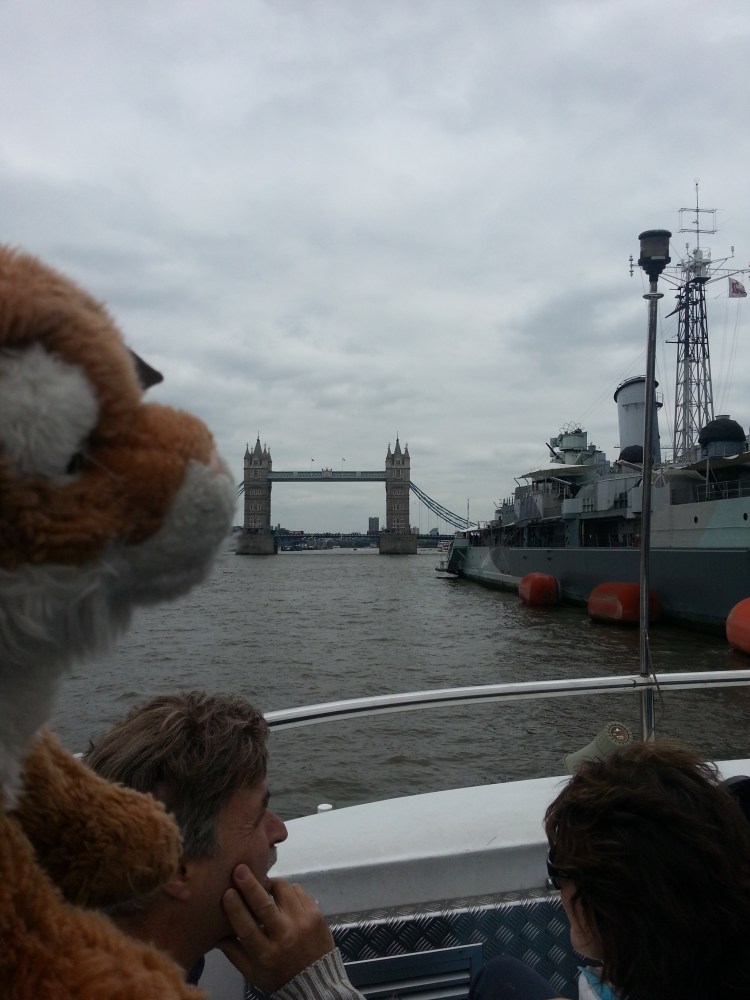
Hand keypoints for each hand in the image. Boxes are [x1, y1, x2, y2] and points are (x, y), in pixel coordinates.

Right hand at [219, 864, 334, 992]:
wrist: (317, 979)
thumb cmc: (278, 975)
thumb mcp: (252, 972)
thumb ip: (233, 952)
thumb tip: (214, 933)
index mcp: (266, 954)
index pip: (248, 928)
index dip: (236, 909)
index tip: (227, 892)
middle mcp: (285, 936)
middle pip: (265, 906)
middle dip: (250, 885)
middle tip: (239, 869)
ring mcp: (303, 923)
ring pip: (283, 890)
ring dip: (270, 883)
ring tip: (263, 883)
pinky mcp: (316, 913)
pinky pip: (298, 890)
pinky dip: (287, 889)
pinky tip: (281, 896)